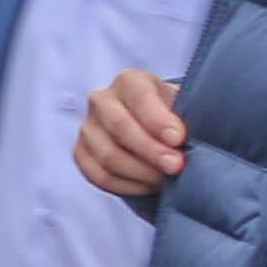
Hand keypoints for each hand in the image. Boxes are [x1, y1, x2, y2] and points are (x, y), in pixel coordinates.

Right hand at [77, 66, 188, 198]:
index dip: (158, 120)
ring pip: (109, 156)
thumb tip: (183, 141)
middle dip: (151, 151)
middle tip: (176, 166)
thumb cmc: (172, 115)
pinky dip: (128, 185)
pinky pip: (100, 176)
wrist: (153, 127)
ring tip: (166, 179)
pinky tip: (148, 186)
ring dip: (142, 172)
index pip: (139, 97)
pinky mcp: (81, 154)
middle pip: (120, 127)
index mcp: (130, 81)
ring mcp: (88, 128)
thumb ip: (185, 117)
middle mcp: (102, 100)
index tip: (178, 139)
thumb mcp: (183, 105)